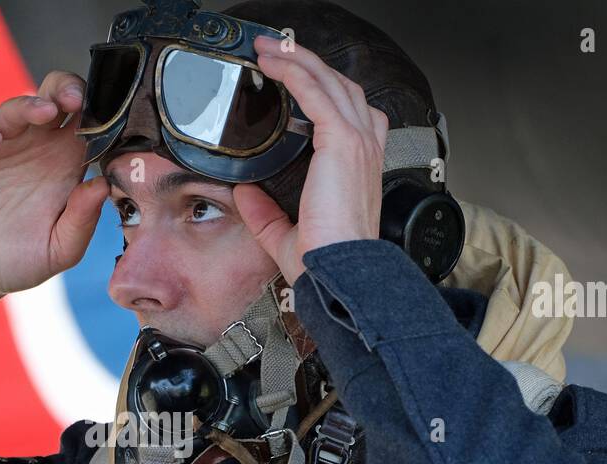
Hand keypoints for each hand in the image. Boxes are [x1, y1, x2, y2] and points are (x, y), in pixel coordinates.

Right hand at [0, 70, 109, 330]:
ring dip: (30, 105)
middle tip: (76, 99)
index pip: (86, 123)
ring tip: (45, 112)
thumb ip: (81, 221)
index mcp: (63, 166)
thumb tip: (103, 186)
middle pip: (53, 99)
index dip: (98, 113)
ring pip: (15, 110)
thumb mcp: (58, 251)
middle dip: (66, 89)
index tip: (109, 117)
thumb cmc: (15, 262)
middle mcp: (33, 149)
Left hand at [233, 35, 387, 286]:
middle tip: (273, 51)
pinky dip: (295, 72)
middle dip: (307, 63)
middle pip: (340, 87)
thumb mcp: (284, 232)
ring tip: (270, 49)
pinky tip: (273, 64)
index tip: (293, 78)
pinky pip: (316, 92)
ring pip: (330, 82)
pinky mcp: (341, 142)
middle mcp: (363, 149)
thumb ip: (265, 211)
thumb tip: (244, 194)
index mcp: (357, 168)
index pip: (346, 113)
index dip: (321, 90)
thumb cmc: (324, 260)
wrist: (338, 271)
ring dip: (299, 59)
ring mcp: (357, 142)